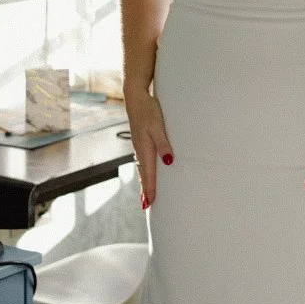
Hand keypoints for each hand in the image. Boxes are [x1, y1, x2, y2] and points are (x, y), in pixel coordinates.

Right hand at [125, 90, 173, 208]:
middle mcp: (140, 149)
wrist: (135, 97)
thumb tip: (168, 162)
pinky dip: (143, 170)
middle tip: (146, 206)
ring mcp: (138, 145)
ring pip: (141, 168)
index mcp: (144, 148)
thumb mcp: (158, 126)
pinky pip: (141, 160)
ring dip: (144, 181)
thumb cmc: (148, 110)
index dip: (149, 189)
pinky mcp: (140, 140)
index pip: (147, 174)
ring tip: (146, 194)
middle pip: (142, 174)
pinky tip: (146, 171)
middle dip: (145, 190)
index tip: (149, 204)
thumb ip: (163, 144)